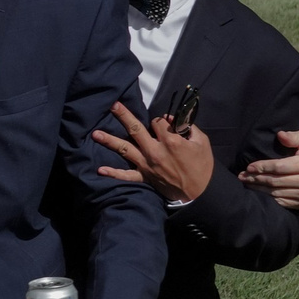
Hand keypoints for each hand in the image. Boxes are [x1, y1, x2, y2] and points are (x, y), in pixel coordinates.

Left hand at [95, 102, 215, 203]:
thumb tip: (171, 119)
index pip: (158, 122)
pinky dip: (113, 174)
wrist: (200, 192)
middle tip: (112, 105)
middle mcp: (155, 151)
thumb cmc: (202, 165)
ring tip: (95, 134)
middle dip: (123, 115)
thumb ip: (187, 127)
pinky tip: (100, 170)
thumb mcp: (201, 142)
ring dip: (109, 141)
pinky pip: (127, 176)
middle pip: (136, 128)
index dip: (160, 121)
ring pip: (126, 149)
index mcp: (171, 141)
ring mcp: (148, 165)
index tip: (164, 125)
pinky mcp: (145, 177)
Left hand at [240, 127, 298, 208]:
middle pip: (276, 182)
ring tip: (247, 183)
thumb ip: (294, 136)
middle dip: (257, 179)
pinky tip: (259, 193)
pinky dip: (269, 198)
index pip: (280, 167)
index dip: (263, 167)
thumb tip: (280, 135)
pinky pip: (284, 202)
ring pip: (278, 193)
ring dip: (259, 189)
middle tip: (242, 176)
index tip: (249, 167)